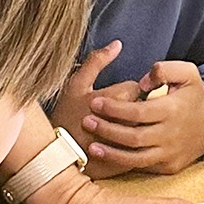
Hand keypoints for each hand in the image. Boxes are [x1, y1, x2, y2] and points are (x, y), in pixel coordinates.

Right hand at [50, 41, 139, 177]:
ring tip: (119, 127)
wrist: (58, 154)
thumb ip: (97, 61)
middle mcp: (125, 120)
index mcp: (114, 98)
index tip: (113, 96)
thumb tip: (118, 43)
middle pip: (142, 107)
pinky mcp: (130, 160)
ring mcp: (129, 142)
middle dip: (132, 108)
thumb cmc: (67, 115)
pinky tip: (122, 143)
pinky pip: (143, 148)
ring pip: (145, 127)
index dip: (125, 91)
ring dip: (136, 126)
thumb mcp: (76, 84)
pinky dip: (137, 144)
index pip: (135, 87)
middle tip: (116, 112)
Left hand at [82, 61, 203, 174]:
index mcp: (173, 110)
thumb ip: (165, 70)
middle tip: (86, 122)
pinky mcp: (169, 167)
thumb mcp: (188, 73)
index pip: (138, 112)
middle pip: (134, 137)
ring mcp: (170, 153)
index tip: (94, 102)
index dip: (114, 108)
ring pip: (137, 158)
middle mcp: (171, 135)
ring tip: (92, 146)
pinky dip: (125, 163)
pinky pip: (144, 167)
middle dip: (107, 130)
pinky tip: (107, 157)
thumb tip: (144, 81)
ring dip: (112, 153)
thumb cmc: (193, 95)